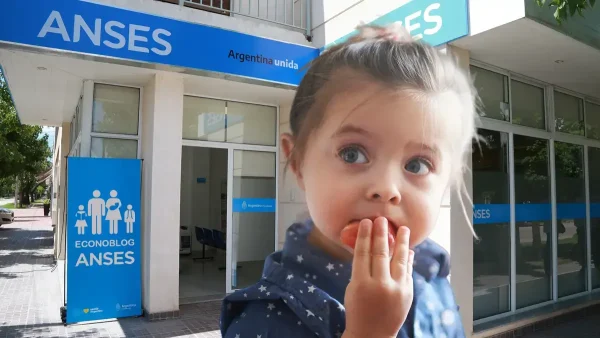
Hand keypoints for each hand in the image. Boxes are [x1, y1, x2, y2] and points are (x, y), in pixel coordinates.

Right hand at [342, 217, 413, 337]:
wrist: (372, 335)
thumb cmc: (357, 309)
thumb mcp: (353, 289)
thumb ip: (361, 269)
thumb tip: (370, 247)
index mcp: (361, 283)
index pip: (362, 253)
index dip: (364, 236)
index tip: (366, 222)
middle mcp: (380, 285)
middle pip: (380, 253)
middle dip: (381, 234)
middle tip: (381, 219)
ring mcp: (396, 289)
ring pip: (399, 260)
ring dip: (402, 242)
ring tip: (404, 229)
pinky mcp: (407, 294)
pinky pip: (408, 272)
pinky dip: (408, 260)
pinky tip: (408, 250)